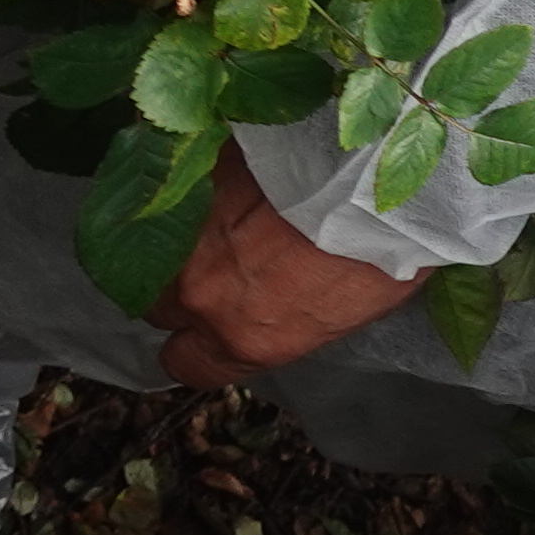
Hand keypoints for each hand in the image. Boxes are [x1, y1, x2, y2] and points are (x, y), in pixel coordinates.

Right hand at [153, 156, 428, 385]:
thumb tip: (276, 311)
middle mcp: (200, 294)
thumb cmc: (382, 246)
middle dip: (183, 289)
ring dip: (181, 240)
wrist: (376, 171)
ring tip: (226, 217)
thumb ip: (287, 321)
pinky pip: (169, 194)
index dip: (196, 347)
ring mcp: (184, 234)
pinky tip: (226, 178)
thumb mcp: (345, 311)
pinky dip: (189, 190)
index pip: (185, 364)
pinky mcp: (186, 178)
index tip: (211, 328)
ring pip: (153, 250)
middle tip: (225, 262)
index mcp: (245, 338)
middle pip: (159, 305)